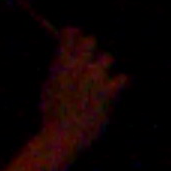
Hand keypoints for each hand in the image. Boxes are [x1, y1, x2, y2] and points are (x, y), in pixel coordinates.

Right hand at [38, 27, 127, 155]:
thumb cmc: (52, 115)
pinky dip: (120, 83)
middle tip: (90, 61)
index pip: (69, 34)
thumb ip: (57, 69)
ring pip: (107, 58)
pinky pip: (122, 78)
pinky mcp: (109, 91)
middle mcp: (78, 65)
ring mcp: (95, 77)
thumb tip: (64, 57)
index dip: (74, 34)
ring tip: (99, 81)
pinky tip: (115, 89)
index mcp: (60, 64)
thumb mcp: (48, 87)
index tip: (76, 37)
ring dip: (104, 68)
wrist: (62, 136)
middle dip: (91, 50)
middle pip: (90, 41)